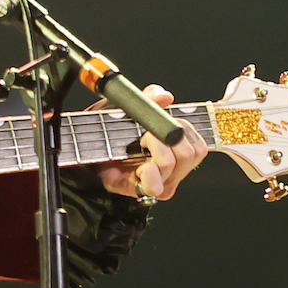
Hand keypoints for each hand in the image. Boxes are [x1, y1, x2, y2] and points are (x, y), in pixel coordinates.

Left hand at [95, 83, 207, 202]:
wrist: (87, 147)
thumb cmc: (110, 130)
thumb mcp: (129, 107)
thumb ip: (149, 98)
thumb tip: (165, 96)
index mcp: (176, 151)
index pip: (199, 147)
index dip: (184, 130)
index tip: (167, 122)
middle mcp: (173, 170)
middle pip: (189, 154)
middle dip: (169, 137)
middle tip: (146, 134)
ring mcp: (159, 182)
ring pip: (172, 164)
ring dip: (155, 149)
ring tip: (139, 145)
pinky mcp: (142, 191)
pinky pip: (156, 185)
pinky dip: (150, 173)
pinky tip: (141, 167)